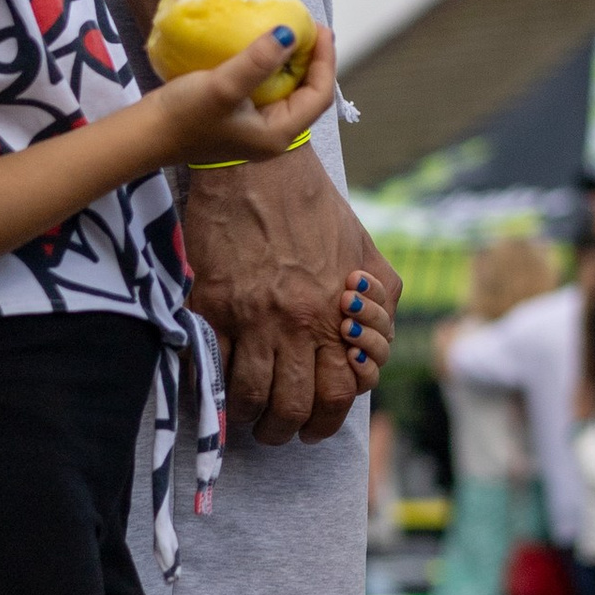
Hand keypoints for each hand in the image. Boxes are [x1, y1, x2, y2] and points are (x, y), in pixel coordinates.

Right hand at [146, 24, 337, 171]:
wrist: (145, 135)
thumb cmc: (184, 115)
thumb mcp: (223, 85)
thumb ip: (258, 61)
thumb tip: (290, 34)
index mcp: (278, 133)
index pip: (319, 95)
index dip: (325, 61)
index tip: (320, 28)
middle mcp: (273, 133)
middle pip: (309, 93)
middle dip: (313, 59)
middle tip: (308, 26)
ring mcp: (256, 126)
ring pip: (289, 90)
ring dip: (293, 61)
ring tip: (290, 31)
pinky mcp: (241, 116)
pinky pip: (268, 88)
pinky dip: (272, 66)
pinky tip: (264, 45)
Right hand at [184, 139, 401, 445]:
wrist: (257, 164)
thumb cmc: (314, 205)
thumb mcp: (365, 250)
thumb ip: (381, 298)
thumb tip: (371, 342)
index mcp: (339, 311)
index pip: (346, 390)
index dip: (333, 416)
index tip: (319, 420)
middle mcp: (298, 321)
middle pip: (300, 405)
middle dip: (292, 429)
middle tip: (284, 431)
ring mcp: (253, 316)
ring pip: (255, 397)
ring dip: (254, 420)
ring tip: (253, 420)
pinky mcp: (212, 306)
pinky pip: (217, 367)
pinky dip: (220, 390)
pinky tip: (223, 392)